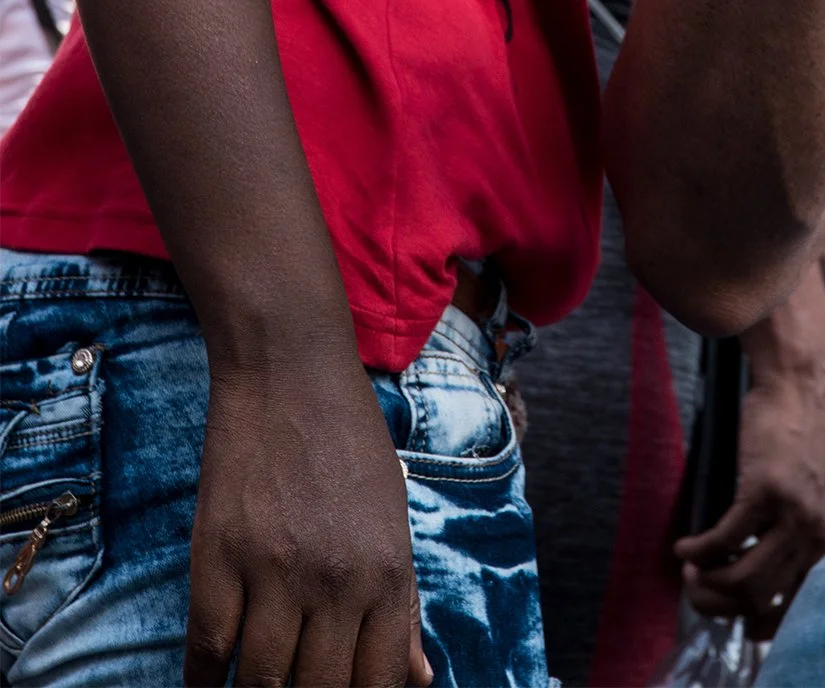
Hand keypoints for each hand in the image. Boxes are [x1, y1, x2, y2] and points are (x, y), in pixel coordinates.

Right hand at [184, 358, 431, 686]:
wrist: (290, 370)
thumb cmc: (349, 440)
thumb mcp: (393, 516)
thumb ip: (403, 603)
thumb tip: (419, 679)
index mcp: (387, 572)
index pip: (381, 683)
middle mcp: (335, 582)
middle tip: (300, 682)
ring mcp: (272, 572)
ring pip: (261, 684)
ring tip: (259, 683)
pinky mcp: (217, 556)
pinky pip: (205, 651)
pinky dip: (203, 680)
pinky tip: (209, 683)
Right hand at [674, 365, 824, 640]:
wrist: (798, 383)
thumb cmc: (798, 431)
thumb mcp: (810, 492)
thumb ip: (793, 530)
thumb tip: (755, 563)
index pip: (797, 604)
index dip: (762, 622)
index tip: (737, 622)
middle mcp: (814, 534)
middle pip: (760, 598)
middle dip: (720, 605)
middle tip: (696, 592)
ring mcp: (791, 514)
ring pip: (741, 578)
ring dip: (706, 583)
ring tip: (688, 569)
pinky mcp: (765, 490)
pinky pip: (723, 540)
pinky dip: (697, 550)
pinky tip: (684, 546)